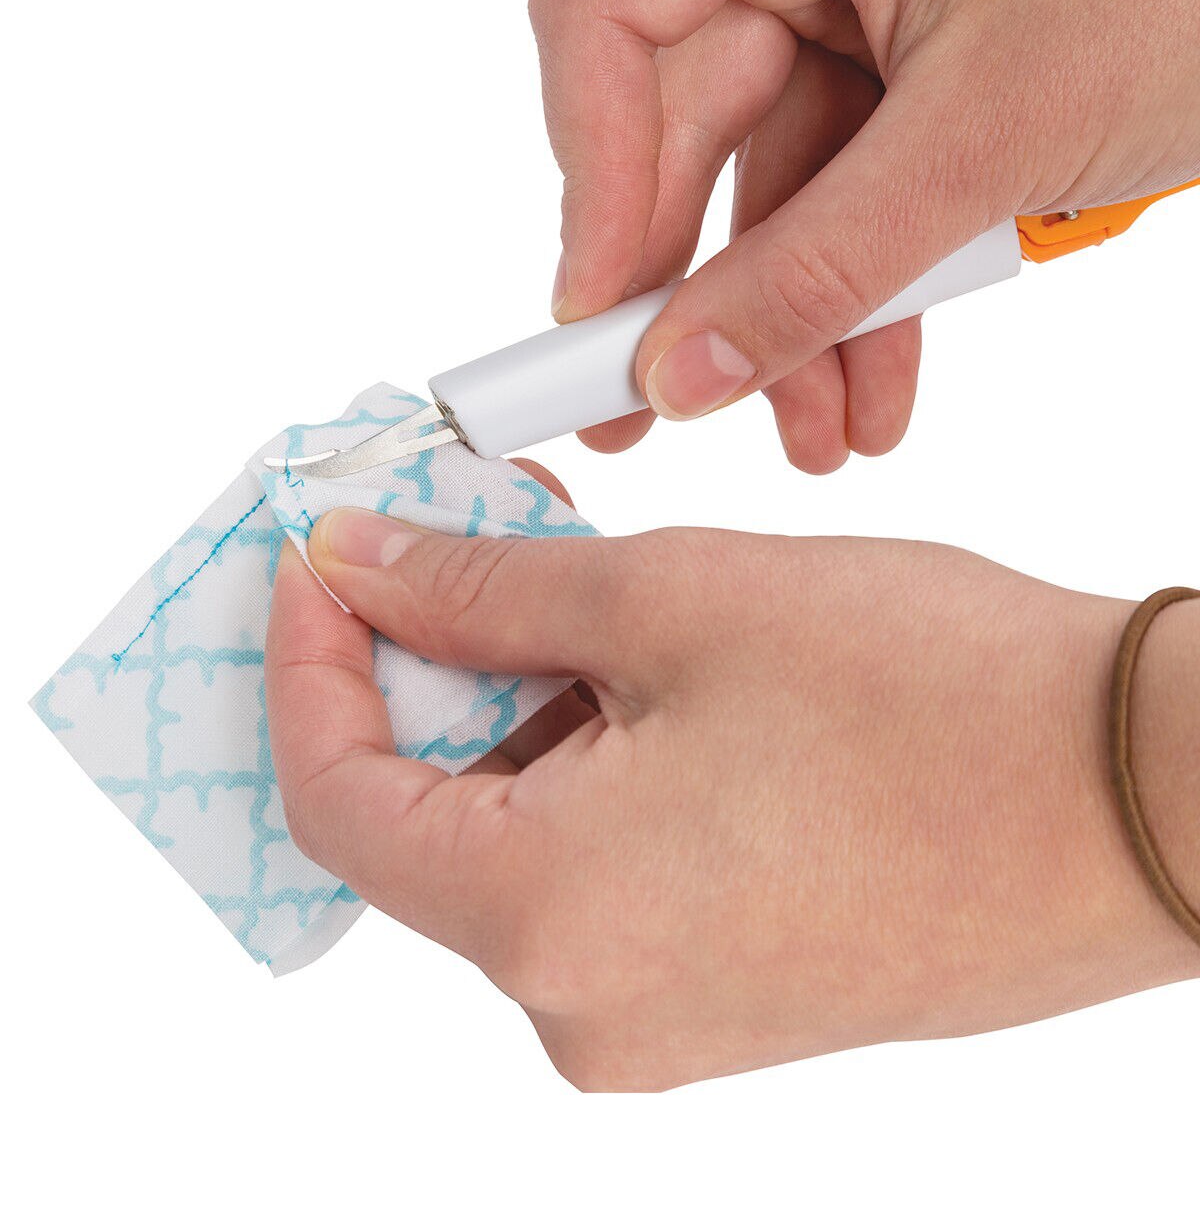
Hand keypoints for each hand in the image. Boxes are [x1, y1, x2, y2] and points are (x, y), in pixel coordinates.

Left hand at [265, 498, 1199, 1088]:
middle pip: (430, 819)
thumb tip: (358, 564)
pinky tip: (635, 674)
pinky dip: (585, 768)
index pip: (339, 796)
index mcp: (549, 923)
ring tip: (565, 585)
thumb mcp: (671, 603)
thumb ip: (482, 589)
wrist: (1148, 794)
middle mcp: (591, 1010)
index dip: (308, 666)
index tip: (318, 562)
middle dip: (426, 669)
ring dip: (516, 709)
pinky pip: (601, 878)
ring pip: (521, 841)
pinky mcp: (728, 996)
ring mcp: (664, 1019)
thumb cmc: (935, 699)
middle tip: (453, 535)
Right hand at [529, 0, 1199, 469]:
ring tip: (816, 439)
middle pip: (686, 134)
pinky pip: (852, 210)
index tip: (601, 313)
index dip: (593, 173)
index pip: (612, 22)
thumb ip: (819, 263)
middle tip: (645, 416)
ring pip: (776, 198)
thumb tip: (683, 375)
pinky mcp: (909, 95)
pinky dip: (862, 303)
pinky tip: (869, 395)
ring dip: (792, 330)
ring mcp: (858, 25)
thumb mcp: (985, 133)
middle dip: (691, 295)